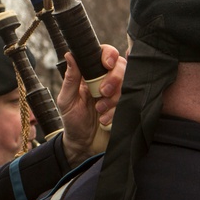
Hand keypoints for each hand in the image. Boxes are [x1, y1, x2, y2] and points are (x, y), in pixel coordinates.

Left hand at [58, 45, 125, 165]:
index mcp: (91, 74)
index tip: (106, 64)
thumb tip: (70, 55)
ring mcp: (120, 94)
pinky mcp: (129, 107)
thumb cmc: (73, 121)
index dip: (109, 54)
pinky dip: (118, 110)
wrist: (84, 145)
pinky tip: (106, 119)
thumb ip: (70, 79)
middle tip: (102, 93)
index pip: (104, 54)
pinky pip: (133, 101)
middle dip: (114, 78)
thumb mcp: (66, 100)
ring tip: (99, 110)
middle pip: (121, 66)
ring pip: (129, 84)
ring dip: (114, 98)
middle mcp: (107, 81)